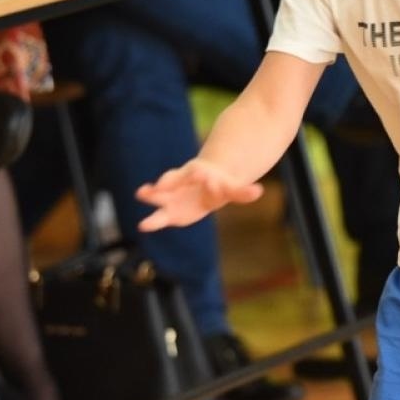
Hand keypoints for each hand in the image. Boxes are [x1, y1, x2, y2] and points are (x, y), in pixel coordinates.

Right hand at [135, 158, 262, 231]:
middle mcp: (181, 181)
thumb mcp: (232, 188)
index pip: (199, 174)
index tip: (204, 175)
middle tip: (160, 185)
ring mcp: (172, 195)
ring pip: (160, 194)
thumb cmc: (220, 185)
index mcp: (198, 172)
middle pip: (173, 179)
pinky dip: (153, 221)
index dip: (203, 177)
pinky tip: (143, 226)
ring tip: (141, 195)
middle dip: (168, 182)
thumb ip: (243, 192)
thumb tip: (258, 191)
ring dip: (152, 195)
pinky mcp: (169, 211)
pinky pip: (159, 216)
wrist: (206, 185)